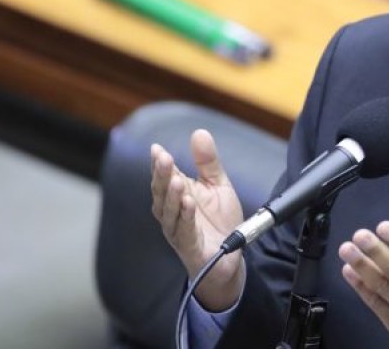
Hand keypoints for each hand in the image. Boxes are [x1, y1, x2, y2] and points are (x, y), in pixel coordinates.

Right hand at [150, 129, 245, 309]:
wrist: (231, 255)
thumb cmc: (218, 220)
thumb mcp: (218, 185)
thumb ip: (208, 162)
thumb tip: (199, 132)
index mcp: (177, 197)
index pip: (164, 178)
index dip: (159, 165)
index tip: (157, 149)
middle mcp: (172, 214)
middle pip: (162, 193)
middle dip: (162, 176)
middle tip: (164, 158)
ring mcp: (178, 231)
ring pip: (170, 213)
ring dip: (172, 196)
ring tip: (176, 180)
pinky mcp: (190, 247)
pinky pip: (185, 231)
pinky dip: (185, 217)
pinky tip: (188, 203)